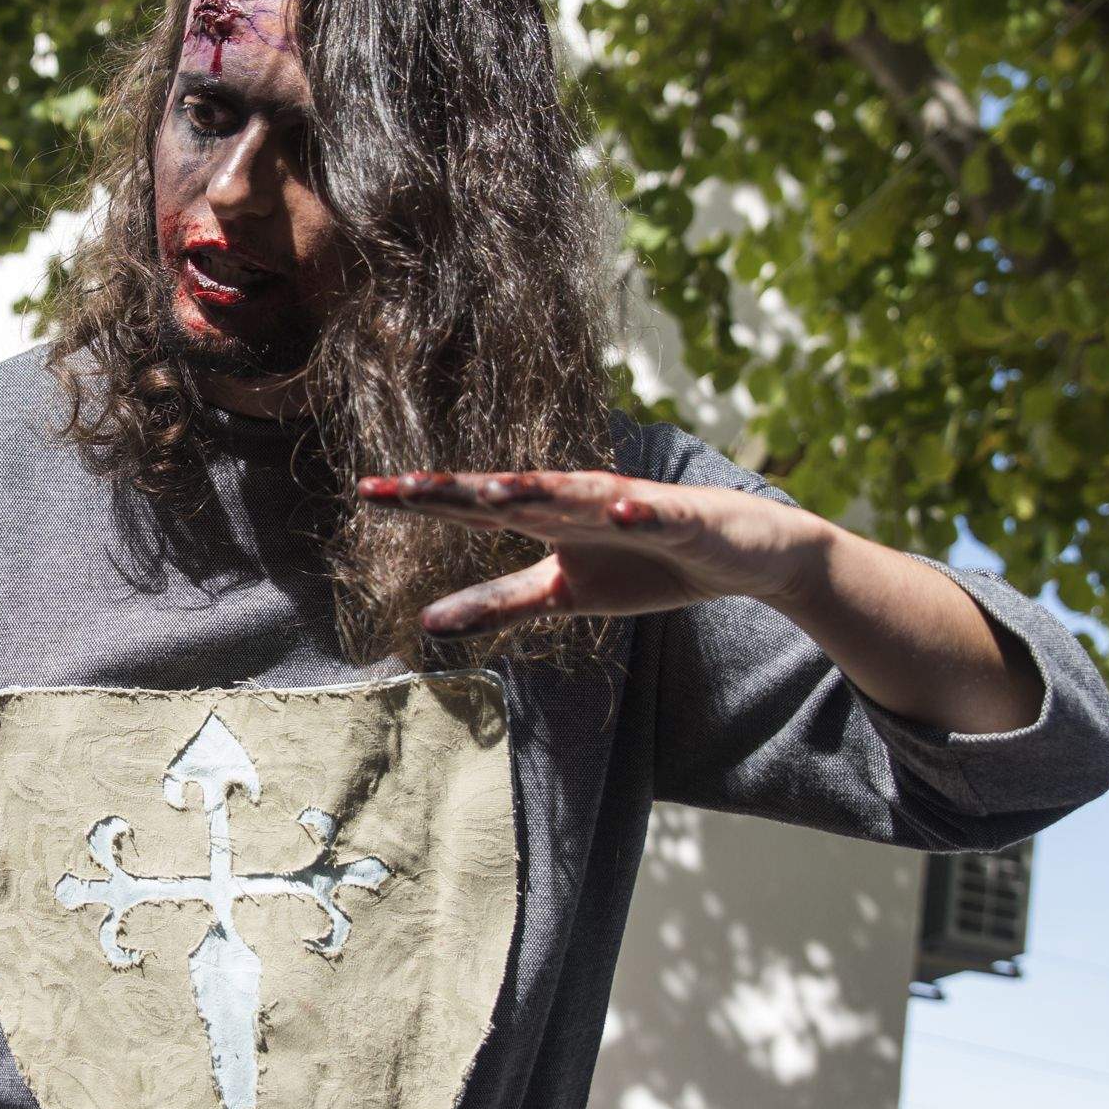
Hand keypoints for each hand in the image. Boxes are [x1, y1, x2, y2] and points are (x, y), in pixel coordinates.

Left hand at [357, 472, 834, 636]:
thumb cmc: (646, 564)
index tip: (365, 492)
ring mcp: (632, 504)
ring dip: (536, 491)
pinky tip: (616, 508)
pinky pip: (657, 515)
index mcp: (546, 517)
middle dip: (458, 490)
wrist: (743, 556)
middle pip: (511, 491)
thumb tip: (426, 621)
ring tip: (491, 492)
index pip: (473, 506)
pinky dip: (637, 510)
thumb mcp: (564, 592)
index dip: (422, 500)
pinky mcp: (684, 517)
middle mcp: (579, 500)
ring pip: (577, 494)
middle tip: (402, 487)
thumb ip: (499, 602)